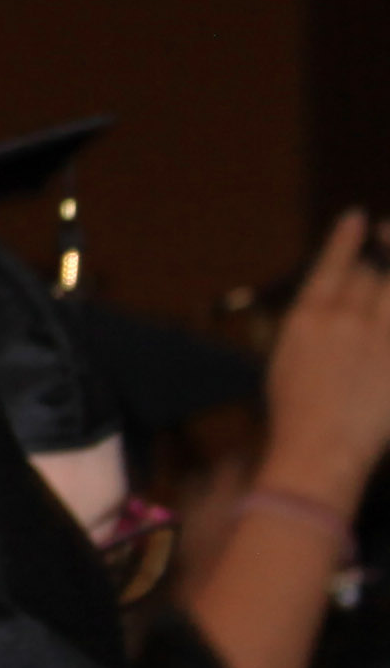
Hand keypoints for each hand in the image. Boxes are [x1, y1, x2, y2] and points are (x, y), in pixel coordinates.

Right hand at [258, 211, 389, 521]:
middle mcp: (342, 320)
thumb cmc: (296, 418)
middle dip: (381, 257)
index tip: (356, 218)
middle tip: (386, 238)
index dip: (344, 240)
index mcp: (306, 320)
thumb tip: (332, 309)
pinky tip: (385, 317)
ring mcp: (377, 337)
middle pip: (369, 276)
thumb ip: (313, 333)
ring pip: (388, 290)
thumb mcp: (286, 365)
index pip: (332, 266)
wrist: (319, 450)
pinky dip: (389, 311)